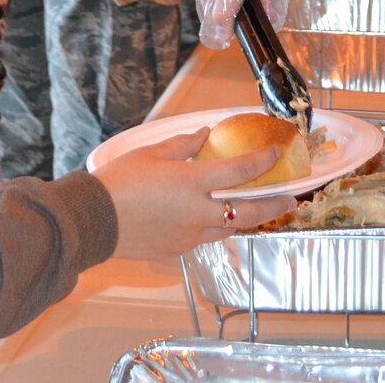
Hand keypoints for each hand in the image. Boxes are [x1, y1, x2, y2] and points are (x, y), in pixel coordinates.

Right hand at [91, 128, 295, 259]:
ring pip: (230, 230)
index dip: (262, 161)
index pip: (239, 170)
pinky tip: (215, 223)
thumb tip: (205, 135)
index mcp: (192, 182)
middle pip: (247, 211)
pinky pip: (205, 239)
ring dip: (248, 221)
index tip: (276, 153)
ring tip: (259, 213)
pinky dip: (216, 230)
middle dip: (273, 205)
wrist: (94, 220)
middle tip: (290, 200)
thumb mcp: (151, 154)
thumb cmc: (119, 182)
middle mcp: (197, 212)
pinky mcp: (178, 250)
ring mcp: (189, 235)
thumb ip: (183, 144)